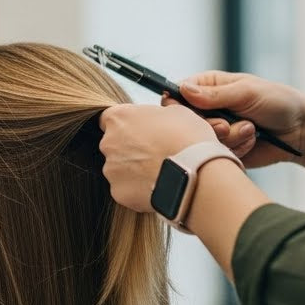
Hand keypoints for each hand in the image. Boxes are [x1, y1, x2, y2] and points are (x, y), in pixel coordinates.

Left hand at [98, 103, 216, 212]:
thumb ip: (160, 113)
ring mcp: (111, 170)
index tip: (142, 131)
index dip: (128, 125)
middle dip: (130, 149)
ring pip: (119, 169)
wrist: (195, 175)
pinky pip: (126, 189)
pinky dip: (138, 189)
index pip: (110, 119)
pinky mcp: (119, 192)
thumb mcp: (179, 112)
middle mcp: (108, 143)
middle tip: (155, 153)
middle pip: (114, 145)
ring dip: (134, 170)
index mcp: (119, 118)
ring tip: (160, 172)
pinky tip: (157, 186)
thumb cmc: (188, 140)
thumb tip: (162, 115)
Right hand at [162, 71, 304, 168]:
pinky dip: (236, 149)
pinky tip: (252, 141)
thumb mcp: (247, 92)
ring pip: (202, 142)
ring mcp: (216, 131)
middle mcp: (209, 109)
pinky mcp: (224, 150)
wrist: (301, 131)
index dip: (178, 105)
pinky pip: (217, 155)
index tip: (186, 113)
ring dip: (228, 138)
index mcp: (210, 87)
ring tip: (250, 130)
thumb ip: (215, 94)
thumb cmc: (278, 102)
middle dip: (209, 126)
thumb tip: (183, 90)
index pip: (179, 94)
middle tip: (226, 125)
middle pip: (187, 122)